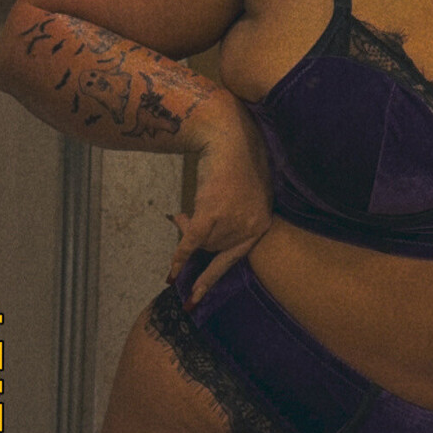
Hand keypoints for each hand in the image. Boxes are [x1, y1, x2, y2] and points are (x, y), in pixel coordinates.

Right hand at [165, 98, 272, 307]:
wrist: (228, 136)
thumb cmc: (236, 157)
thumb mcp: (242, 191)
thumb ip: (230, 214)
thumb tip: (194, 229)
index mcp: (263, 221)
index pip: (237, 256)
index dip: (214, 275)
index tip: (198, 295)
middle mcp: (251, 227)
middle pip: (215, 249)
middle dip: (199, 239)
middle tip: (184, 218)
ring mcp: (231, 223)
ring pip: (202, 243)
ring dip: (188, 230)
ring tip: (183, 214)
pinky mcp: (211, 216)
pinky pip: (190, 244)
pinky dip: (178, 259)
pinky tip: (170, 276)